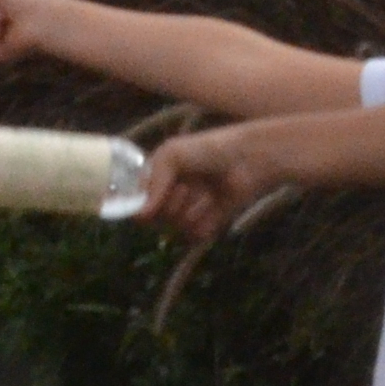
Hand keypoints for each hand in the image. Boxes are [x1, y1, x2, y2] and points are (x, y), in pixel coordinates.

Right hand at [137, 127, 271, 246]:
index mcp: (156, 179)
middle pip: (156, 219)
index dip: (145, 202)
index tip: (158, 193)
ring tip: (205, 192)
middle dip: (173, 202)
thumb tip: (140, 216)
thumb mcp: (172, 155)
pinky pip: (194, 236)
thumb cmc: (208, 149)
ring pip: (176, 228)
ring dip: (191, 209)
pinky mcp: (206, 225)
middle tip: (188, 185)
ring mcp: (187, 212)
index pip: (137, 203)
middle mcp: (169, 197)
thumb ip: (153, 183)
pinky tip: (215, 205)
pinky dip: (204, 222)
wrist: (247, 160)